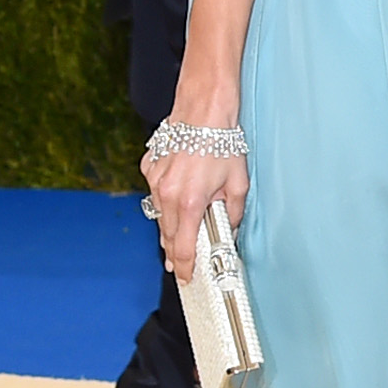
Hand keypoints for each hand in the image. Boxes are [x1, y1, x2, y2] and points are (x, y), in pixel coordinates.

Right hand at [143, 138, 249, 280]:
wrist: (203, 110)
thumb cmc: (222, 142)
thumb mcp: (238, 183)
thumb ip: (232, 213)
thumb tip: (229, 230)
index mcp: (190, 202)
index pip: (183, 247)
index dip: (184, 266)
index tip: (185, 277)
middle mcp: (167, 194)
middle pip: (168, 235)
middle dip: (174, 252)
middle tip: (179, 265)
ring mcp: (154, 181)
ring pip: (159, 215)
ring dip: (170, 227)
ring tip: (178, 239)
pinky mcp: (149, 168)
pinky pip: (155, 193)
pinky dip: (165, 200)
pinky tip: (177, 198)